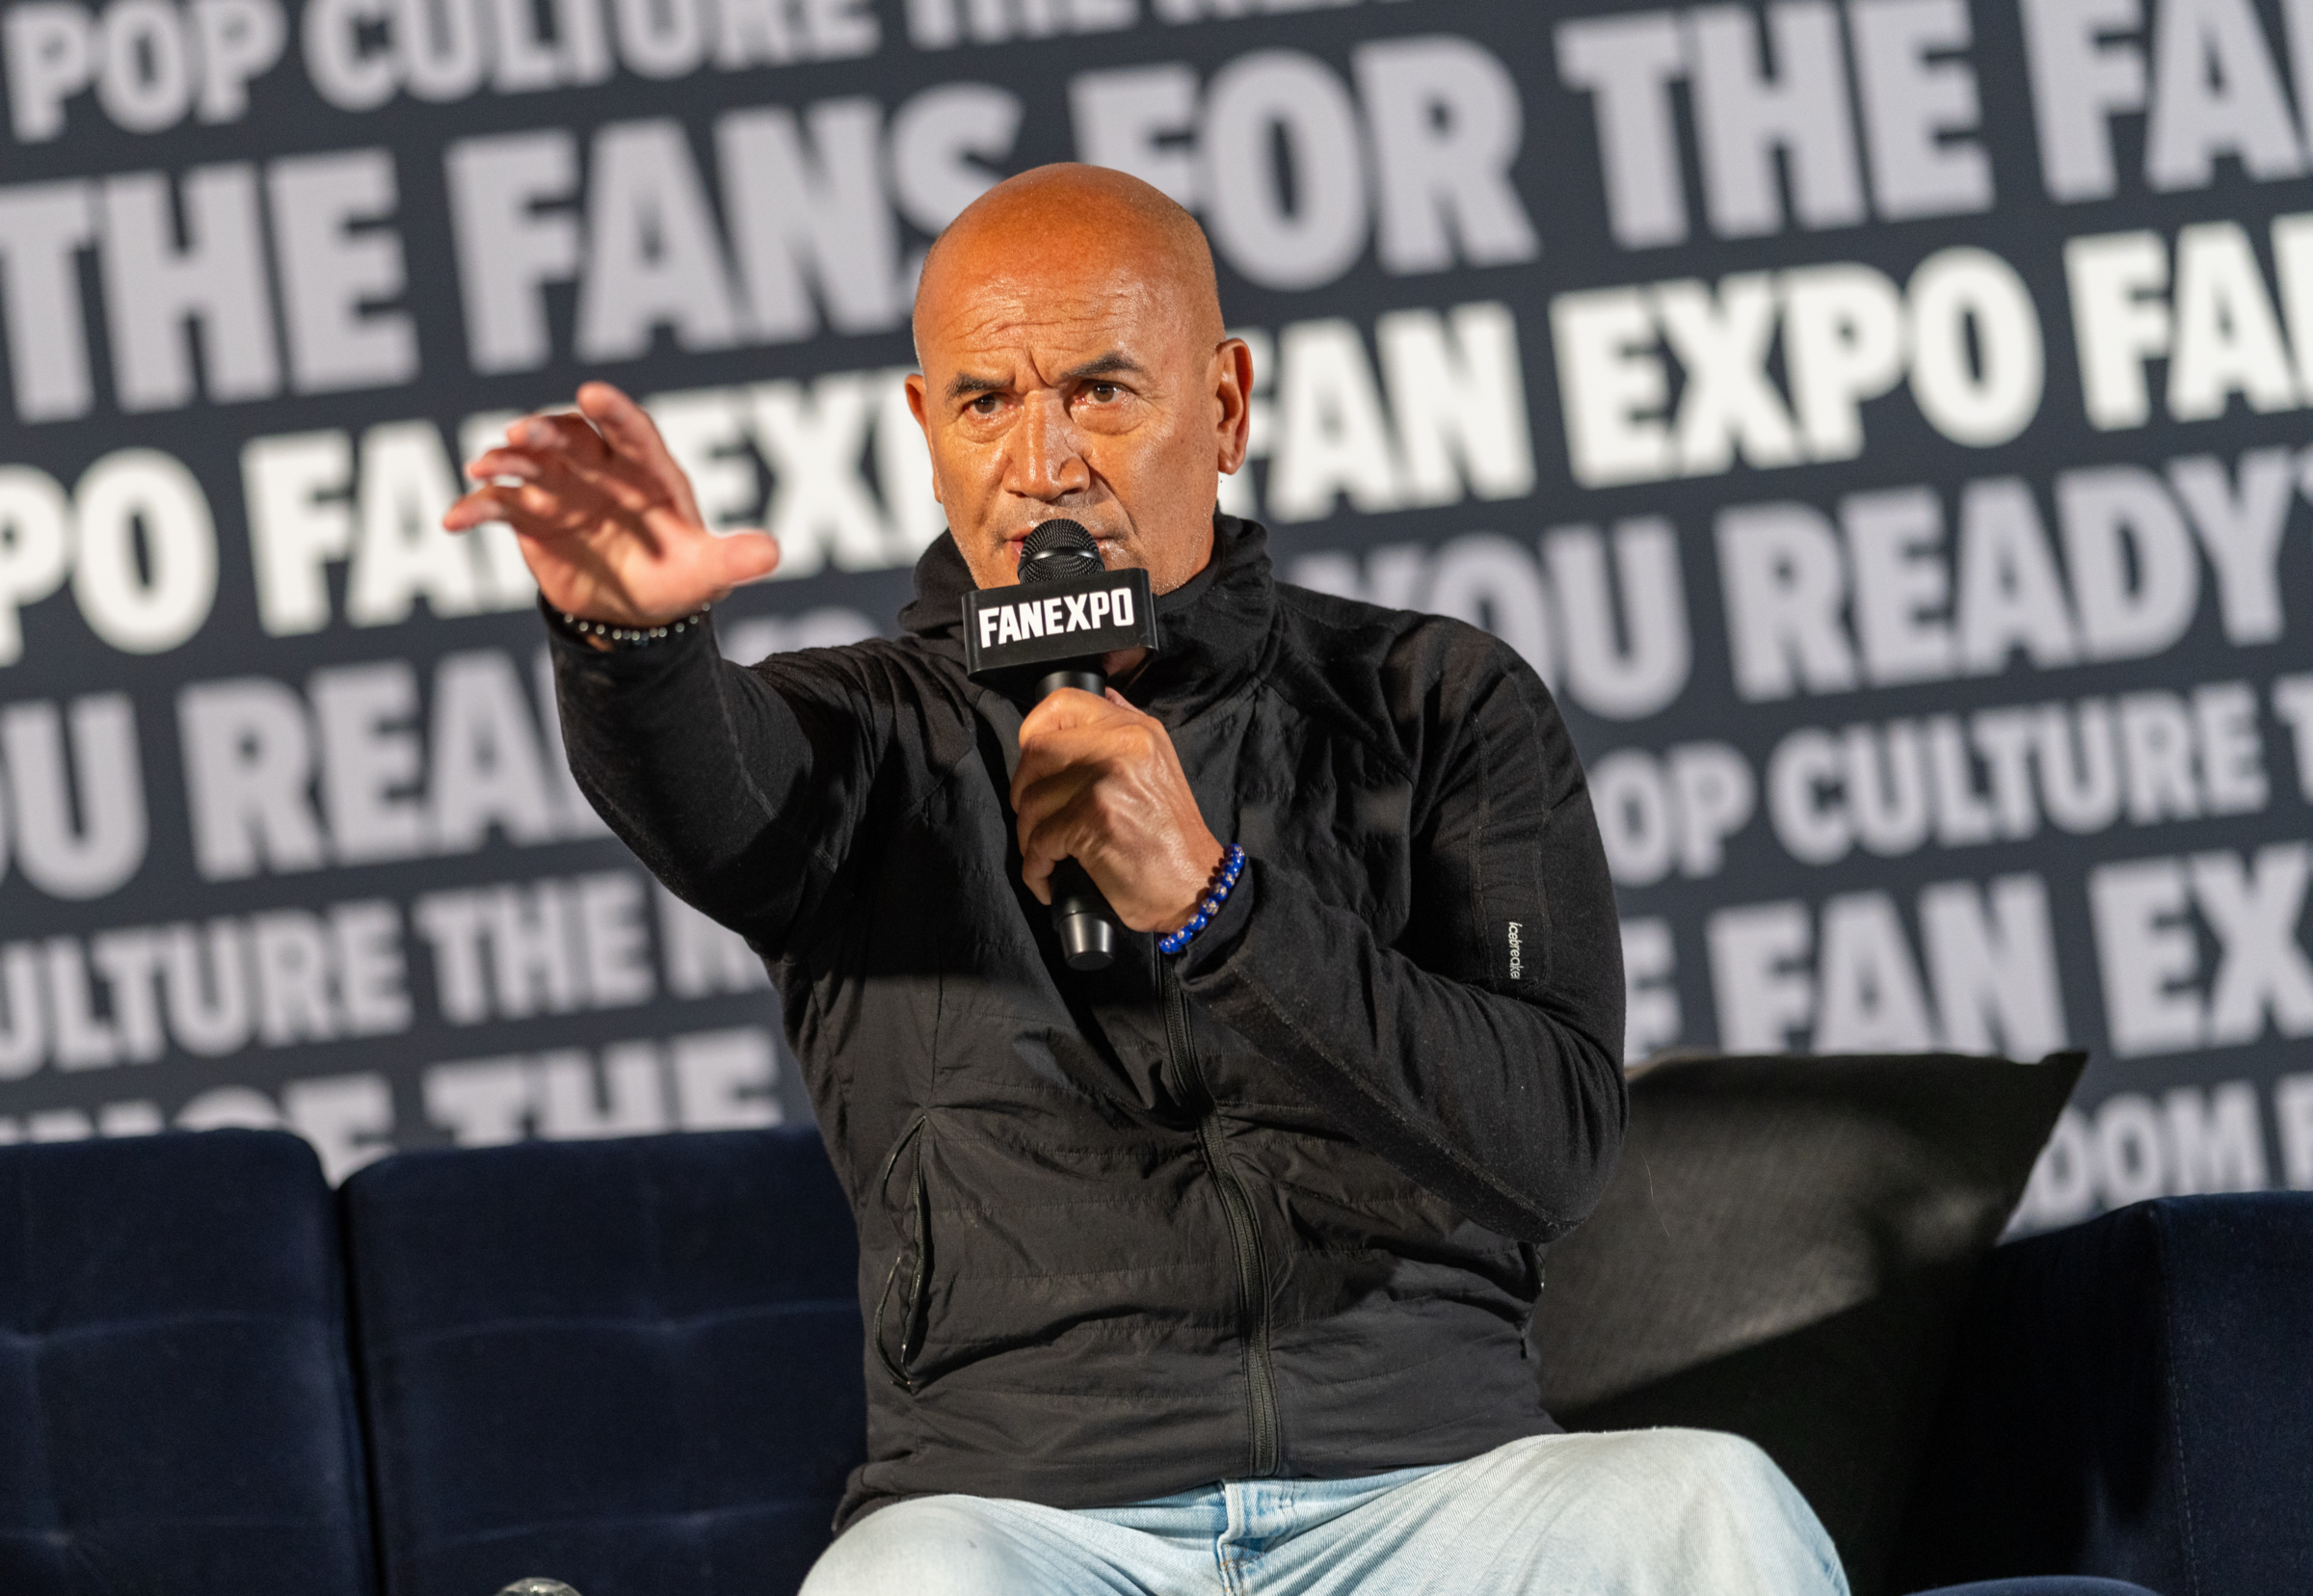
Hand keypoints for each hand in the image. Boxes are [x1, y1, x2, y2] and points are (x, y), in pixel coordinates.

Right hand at [444, 381, 778, 624]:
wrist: (633, 613)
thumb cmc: (677, 579)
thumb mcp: (707, 573)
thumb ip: (734, 558)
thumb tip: (775, 553)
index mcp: (647, 471)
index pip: (631, 432)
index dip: (614, 412)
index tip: (592, 392)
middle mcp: (600, 469)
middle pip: (572, 438)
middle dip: (547, 432)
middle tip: (523, 433)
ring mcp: (562, 488)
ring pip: (530, 462)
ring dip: (507, 458)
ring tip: (487, 464)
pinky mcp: (530, 515)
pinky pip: (499, 505)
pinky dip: (476, 508)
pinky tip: (455, 520)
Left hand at [1011, 688, 1222, 933]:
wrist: (1195, 885)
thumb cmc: (1170, 837)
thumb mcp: (1156, 765)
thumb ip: (1121, 732)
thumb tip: (1087, 705)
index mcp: (1135, 728)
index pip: (1062, 704)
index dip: (1033, 732)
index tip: (1032, 766)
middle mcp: (1123, 745)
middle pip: (1036, 751)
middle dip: (1023, 790)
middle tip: (1035, 818)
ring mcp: (1107, 780)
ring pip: (1032, 799)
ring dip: (1029, 836)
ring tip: (1046, 855)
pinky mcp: (1093, 819)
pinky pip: (1039, 840)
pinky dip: (1036, 867)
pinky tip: (1049, 878)